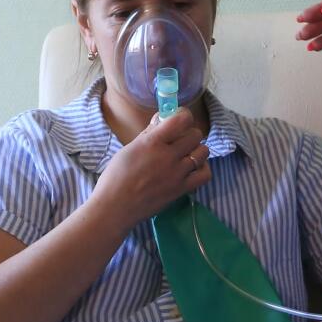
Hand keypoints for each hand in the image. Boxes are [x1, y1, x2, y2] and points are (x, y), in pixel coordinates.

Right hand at [91, 110, 210, 227]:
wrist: (116, 206)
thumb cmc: (116, 176)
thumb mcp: (130, 148)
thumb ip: (149, 133)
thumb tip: (163, 119)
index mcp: (152, 142)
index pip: (181, 120)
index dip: (184, 115)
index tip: (179, 118)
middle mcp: (168, 156)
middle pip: (195, 135)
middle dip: (189, 133)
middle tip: (180, 139)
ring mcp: (177, 173)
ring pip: (203, 152)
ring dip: (197, 150)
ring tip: (186, 154)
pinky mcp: (182, 189)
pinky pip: (205, 174)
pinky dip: (202, 168)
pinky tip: (192, 168)